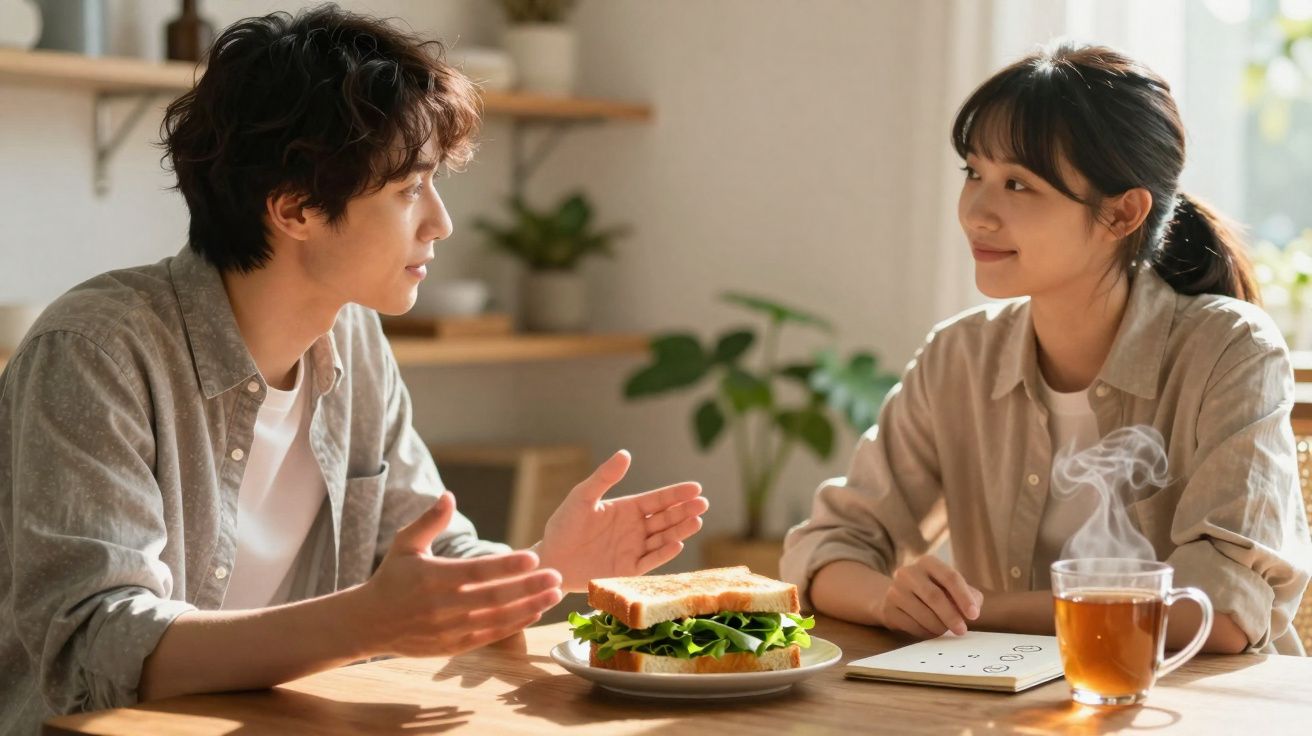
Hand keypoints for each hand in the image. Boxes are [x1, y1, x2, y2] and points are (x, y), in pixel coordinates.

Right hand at [354, 492, 563, 657]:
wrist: (369, 623)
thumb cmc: (392, 577)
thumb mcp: (405, 544)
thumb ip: (429, 521)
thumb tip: (449, 495)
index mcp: (432, 577)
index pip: (476, 571)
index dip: (506, 565)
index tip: (533, 556)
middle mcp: (441, 606)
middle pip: (493, 597)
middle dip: (529, 587)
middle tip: (557, 575)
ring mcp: (447, 630)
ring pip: (496, 619)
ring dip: (529, 607)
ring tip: (554, 594)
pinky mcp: (451, 647)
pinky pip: (489, 636)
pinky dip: (514, 626)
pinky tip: (534, 612)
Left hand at [537, 450, 708, 591]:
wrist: (551, 560)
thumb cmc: (564, 525)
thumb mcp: (583, 497)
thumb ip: (604, 477)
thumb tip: (625, 453)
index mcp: (627, 509)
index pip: (658, 500)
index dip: (677, 494)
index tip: (696, 488)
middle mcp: (635, 529)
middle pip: (666, 518)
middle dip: (685, 511)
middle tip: (703, 503)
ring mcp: (633, 549)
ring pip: (663, 538)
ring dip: (680, 530)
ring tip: (696, 521)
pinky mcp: (628, 570)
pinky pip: (650, 561)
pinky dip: (663, 553)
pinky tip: (676, 543)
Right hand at [878, 556, 982, 637]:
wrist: (896, 597)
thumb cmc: (931, 591)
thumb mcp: (950, 587)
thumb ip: (968, 594)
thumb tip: (975, 606)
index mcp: (928, 562)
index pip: (950, 577)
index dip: (964, 597)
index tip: (974, 615)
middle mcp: (908, 572)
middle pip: (935, 596)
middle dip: (951, 616)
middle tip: (962, 630)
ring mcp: (895, 590)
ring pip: (923, 614)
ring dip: (939, 627)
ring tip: (945, 630)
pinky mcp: (888, 608)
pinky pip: (912, 625)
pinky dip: (926, 632)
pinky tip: (930, 631)